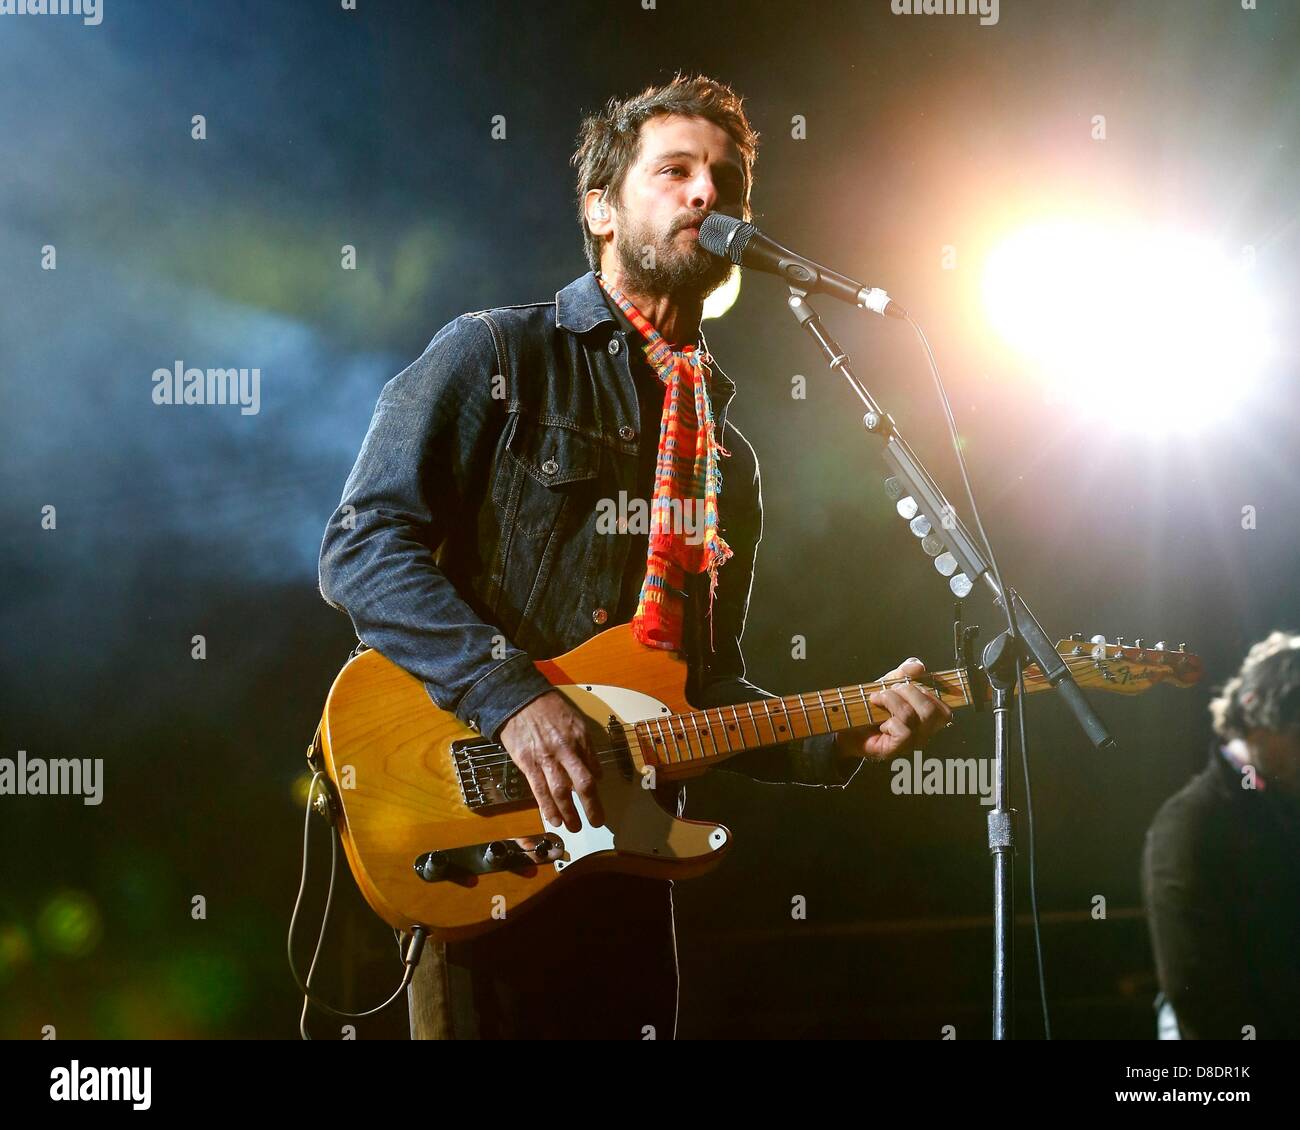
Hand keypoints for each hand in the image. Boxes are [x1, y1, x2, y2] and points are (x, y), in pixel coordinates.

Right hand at [498, 690, 604, 832]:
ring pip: (560, 791)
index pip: (593, 768)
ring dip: (569, 813)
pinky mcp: (527, 763)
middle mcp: (566, 750)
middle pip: (583, 783)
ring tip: (574, 827)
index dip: (598, 787)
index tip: (599, 802)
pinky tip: (553, 819)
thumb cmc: (548, 709)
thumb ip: (587, 747)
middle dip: (591, 806)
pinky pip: (538, 789)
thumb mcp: (575, 721)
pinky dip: (547, 807)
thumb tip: (597, 772)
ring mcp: (546, 758)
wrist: (517, 699)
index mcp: (580, 738)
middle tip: (597, 822)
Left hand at [834, 657, 951, 761]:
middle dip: (907, 691)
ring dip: (890, 701)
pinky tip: (880, 723)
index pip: (945, 709)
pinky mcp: (899, 749)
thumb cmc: (872, 707)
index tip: (917, 677)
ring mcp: (913, 742)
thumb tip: (919, 666)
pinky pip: (904, 732)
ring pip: (912, 716)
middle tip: (889, 690)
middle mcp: (925, 731)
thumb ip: (904, 673)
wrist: (849, 726)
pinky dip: (888, 721)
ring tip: (877, 699)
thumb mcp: (888, 684)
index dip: (936, 691)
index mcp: (928, 716)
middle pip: (931, 710)